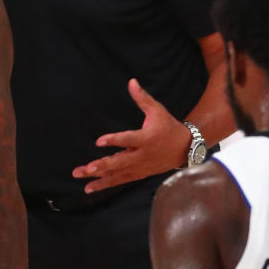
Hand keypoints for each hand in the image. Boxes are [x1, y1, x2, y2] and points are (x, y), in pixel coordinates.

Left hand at [72, 78, 189, 192]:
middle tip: (86, 168)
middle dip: (101, 166)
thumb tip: (131, 81)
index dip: (114, 140)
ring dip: (99, 178)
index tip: (99, 141)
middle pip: (119, 162)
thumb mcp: (157, 110)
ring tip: (82, 180)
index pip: (128, 139)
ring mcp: (140, 167)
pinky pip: (121, 181)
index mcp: (146, 138)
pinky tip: (91, 187)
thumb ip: (142, 98)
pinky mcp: (139, 174)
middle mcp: (142, 155)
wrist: (185, 148)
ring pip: (118, 174)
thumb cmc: (168, 126)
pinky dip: (106, 184)